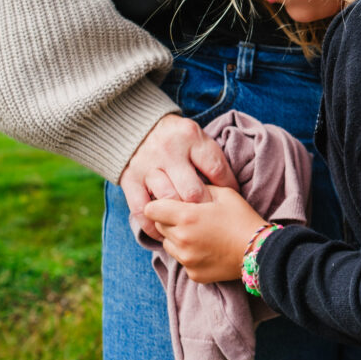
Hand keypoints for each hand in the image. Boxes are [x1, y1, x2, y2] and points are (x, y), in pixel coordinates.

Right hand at [119, 114, 238, 238]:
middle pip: (193, 191)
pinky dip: (153, 226)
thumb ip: (210, 158)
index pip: (216, 169)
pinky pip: (142, 209)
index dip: (228, 188)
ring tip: (190, 229)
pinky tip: (164, 233)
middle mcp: (169, 151)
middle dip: (205, 210)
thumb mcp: (196, 136)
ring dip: (180, 219)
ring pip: (169, 201)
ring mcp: (148, 166)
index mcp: (190, 137)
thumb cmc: (176, 138)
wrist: (135, 126)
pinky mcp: (129, 179)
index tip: (230, 198)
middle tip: (210, 220)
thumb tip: (230, 189)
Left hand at [144, 185, 265, 282]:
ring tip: (199, 234)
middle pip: (158, 227)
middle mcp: (181, 240)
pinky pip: (182, 261)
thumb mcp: (224, 194)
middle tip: (189, 218)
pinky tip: (207, 249)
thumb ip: (200, 188)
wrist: (260, 251)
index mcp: (186, 217)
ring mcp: (186, 259)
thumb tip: (185, 186)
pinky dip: (189, 254)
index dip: (158, 205)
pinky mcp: (193, 274)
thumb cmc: (243, 218)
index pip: (151, 210)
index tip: (168, 204)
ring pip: (168, 245)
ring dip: (177, 238)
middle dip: (169, 221)